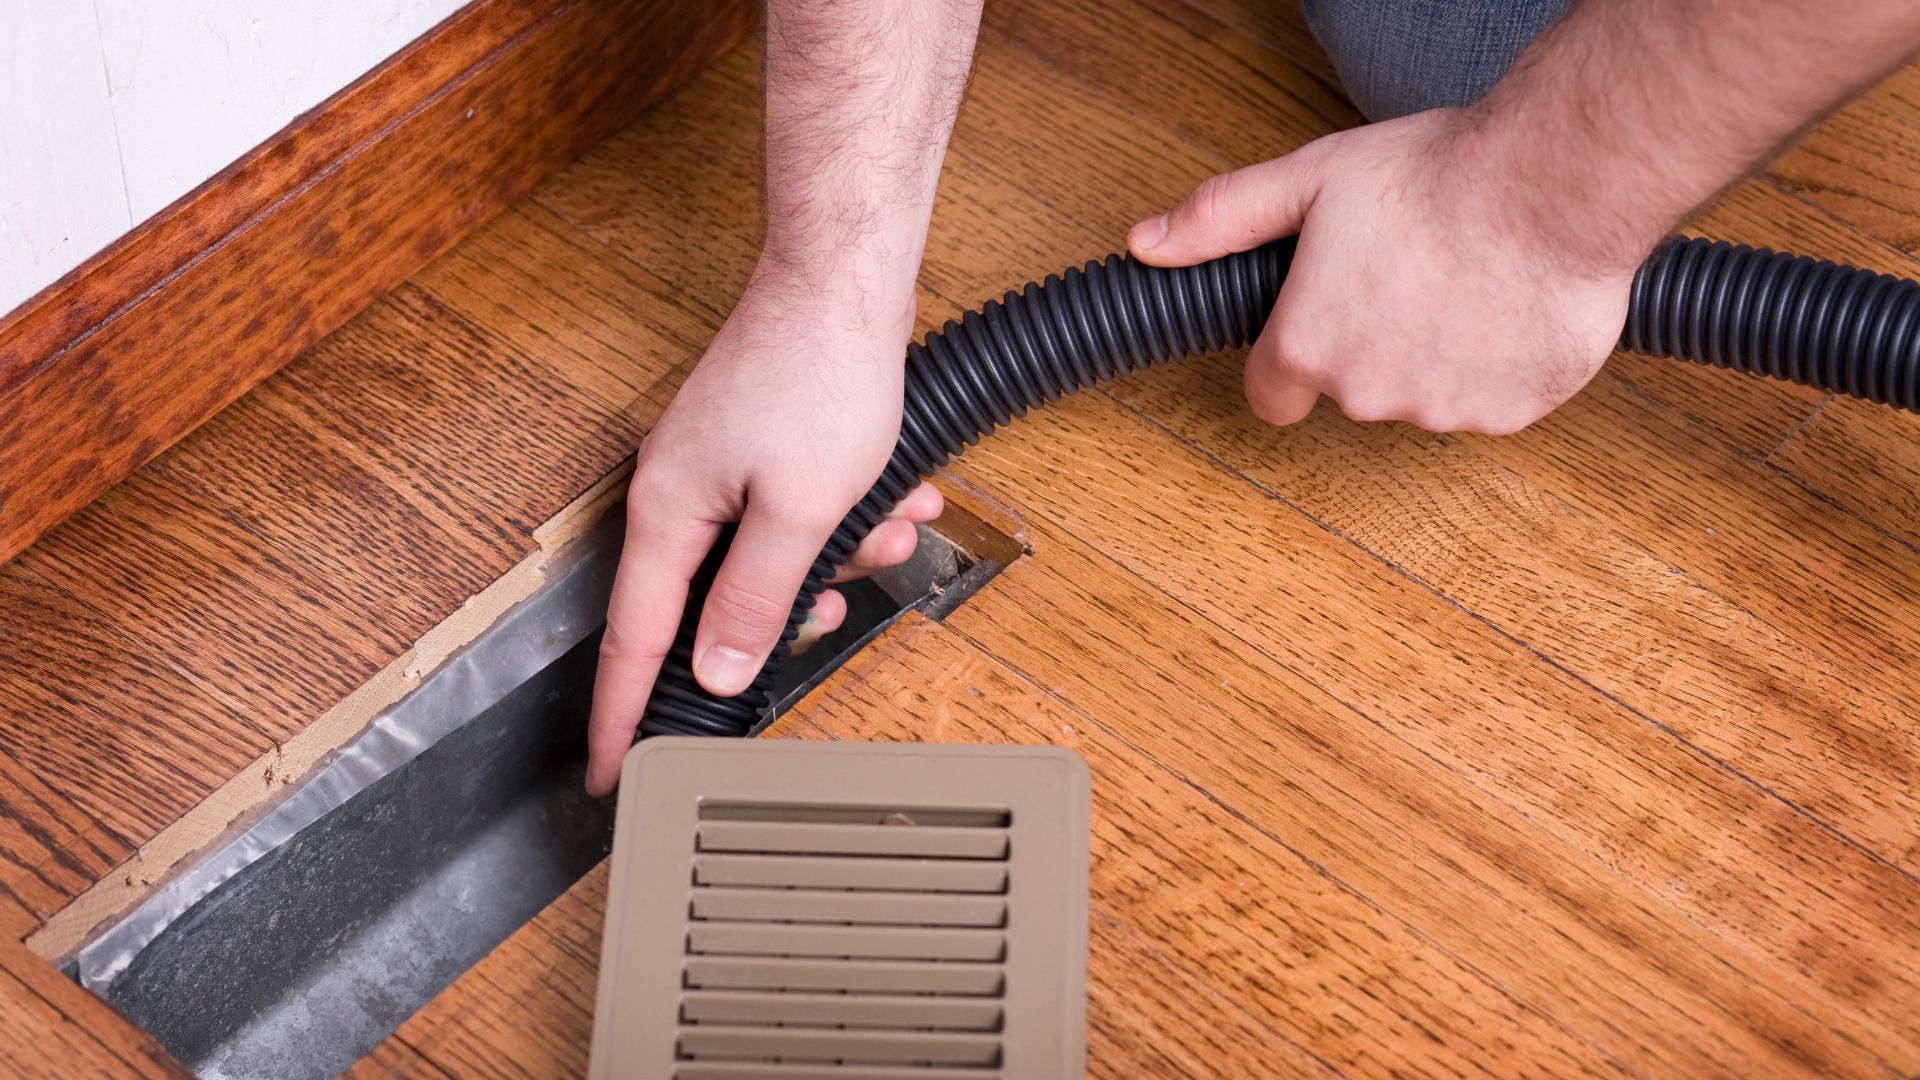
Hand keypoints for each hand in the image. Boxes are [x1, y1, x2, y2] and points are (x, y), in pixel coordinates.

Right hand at [584, 263, 941, 795]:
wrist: (845, 280)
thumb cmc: (818, 375)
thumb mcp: (799, 512)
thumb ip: (754, 600)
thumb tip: (716, 669)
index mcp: (668, 514)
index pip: (633, 641)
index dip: (622, 716)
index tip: (610, 774)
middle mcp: (680, 494)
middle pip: (720, 603)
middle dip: (795, 604)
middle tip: (838, 596)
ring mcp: (717, 469)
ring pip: (774, 559)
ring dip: (841, 551)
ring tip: (888, 520)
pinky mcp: (756, 448)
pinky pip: (798, 514)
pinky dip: (849, 514)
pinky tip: (893, 493)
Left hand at [1129, 107, 1642, 434]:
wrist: (1556, 182)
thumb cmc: (1436, 177)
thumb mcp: (1308, 180)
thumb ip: (1221, 218)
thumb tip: (1148, 242)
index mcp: (1307, 347)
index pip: (1271, 395)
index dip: (1289, 358)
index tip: (1320, 322)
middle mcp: (1366, 394)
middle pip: (1351, 389)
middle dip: (1371, 343)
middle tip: (1408, 273)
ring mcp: (1441, 410)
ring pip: (1424, 395)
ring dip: (1436, 354)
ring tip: (1464, 280)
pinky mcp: (1509, 414)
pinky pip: (1490, 400)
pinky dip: (1497, 365)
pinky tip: (1507, 304)